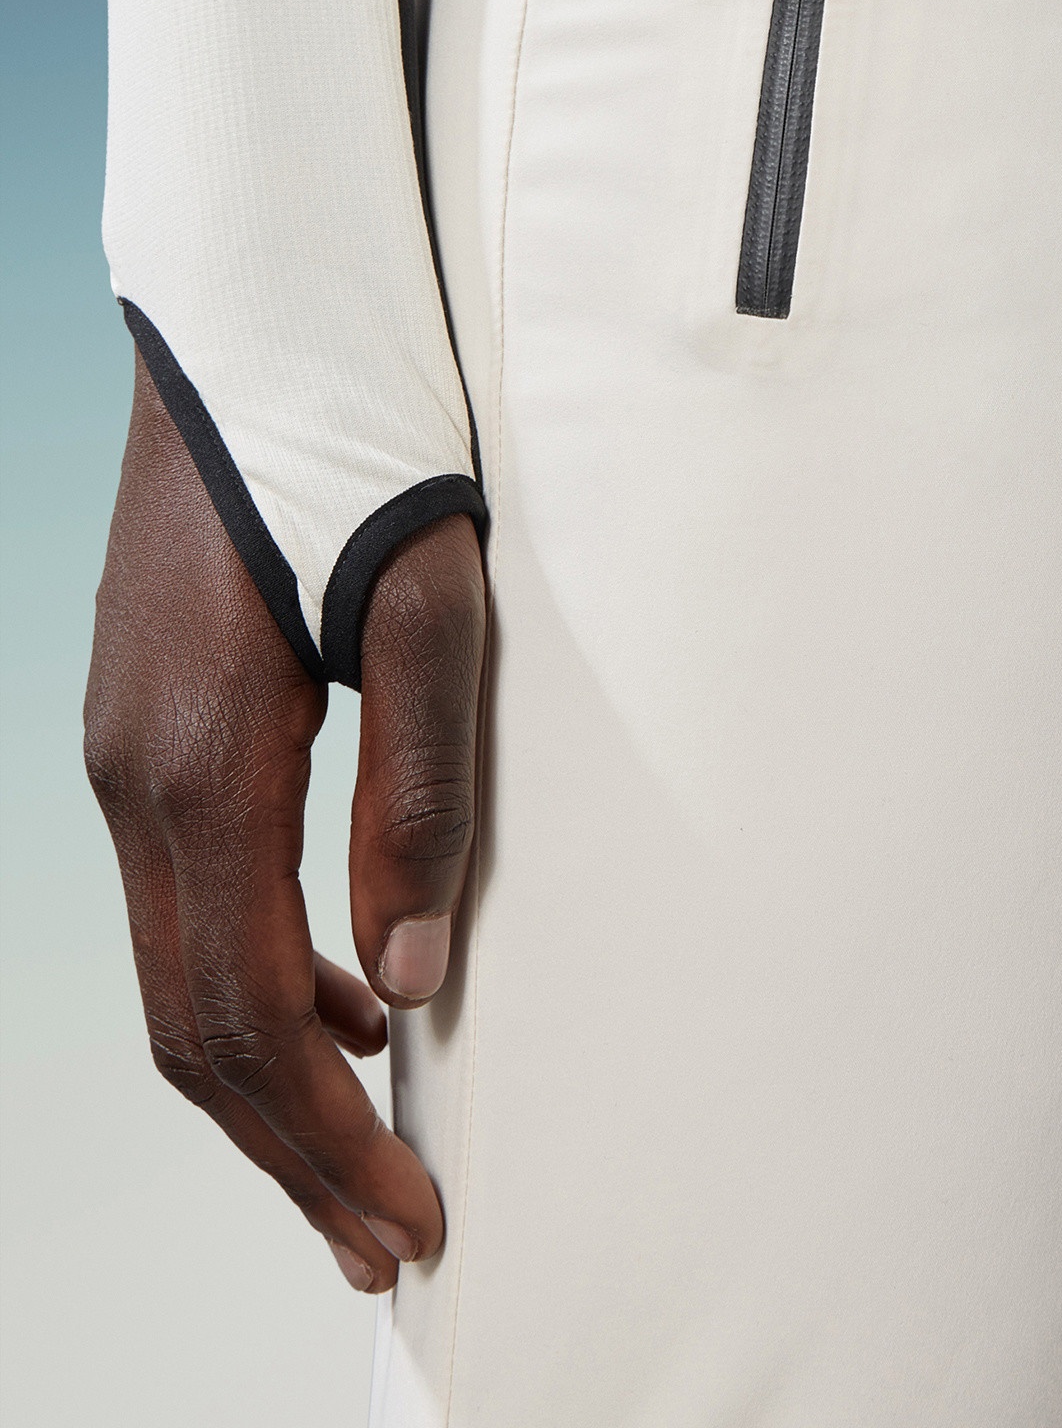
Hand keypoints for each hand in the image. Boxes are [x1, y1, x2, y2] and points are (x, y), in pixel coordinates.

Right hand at [84, 351, 486, 1293]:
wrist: (248, 328)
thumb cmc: (354, 444)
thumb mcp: (428, 602)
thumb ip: (421, 786)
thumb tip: (413, 970)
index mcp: (202, 766)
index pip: (247, 1017)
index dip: (325, 1137)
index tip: (406, 1220)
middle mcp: (134, 782)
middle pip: (193, 1032)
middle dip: (289, 1154)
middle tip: (382, 1244)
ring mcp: (121, 756)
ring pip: (176, 977)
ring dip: (267, 1081)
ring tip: (369, 1150)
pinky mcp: (141, 729)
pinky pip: (183, 902)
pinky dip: (250, 980)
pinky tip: (340, 984)